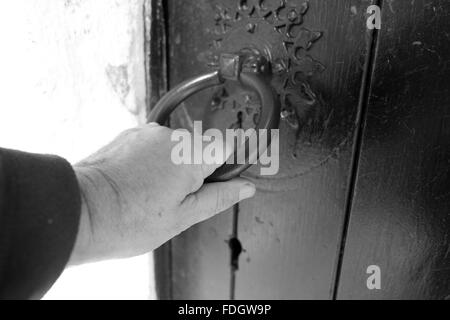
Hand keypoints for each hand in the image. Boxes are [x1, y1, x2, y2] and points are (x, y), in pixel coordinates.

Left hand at [69, 123, 255, 264]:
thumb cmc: (127, 220)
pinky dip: (154, 161)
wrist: (81, 212)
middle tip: (179, 198)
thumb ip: (220, 197)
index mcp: (191, 155)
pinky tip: (139, 183)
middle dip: (198, 170)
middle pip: (202, 147)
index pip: (229, 144)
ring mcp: (147, 132)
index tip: (222, 181)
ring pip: (177, 147)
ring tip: (153, 193)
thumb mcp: (184, 217)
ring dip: (174, 166)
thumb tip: (245, 187)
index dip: (229, 164)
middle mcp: (171, 136)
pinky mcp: (129, 135)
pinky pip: (155, 145)